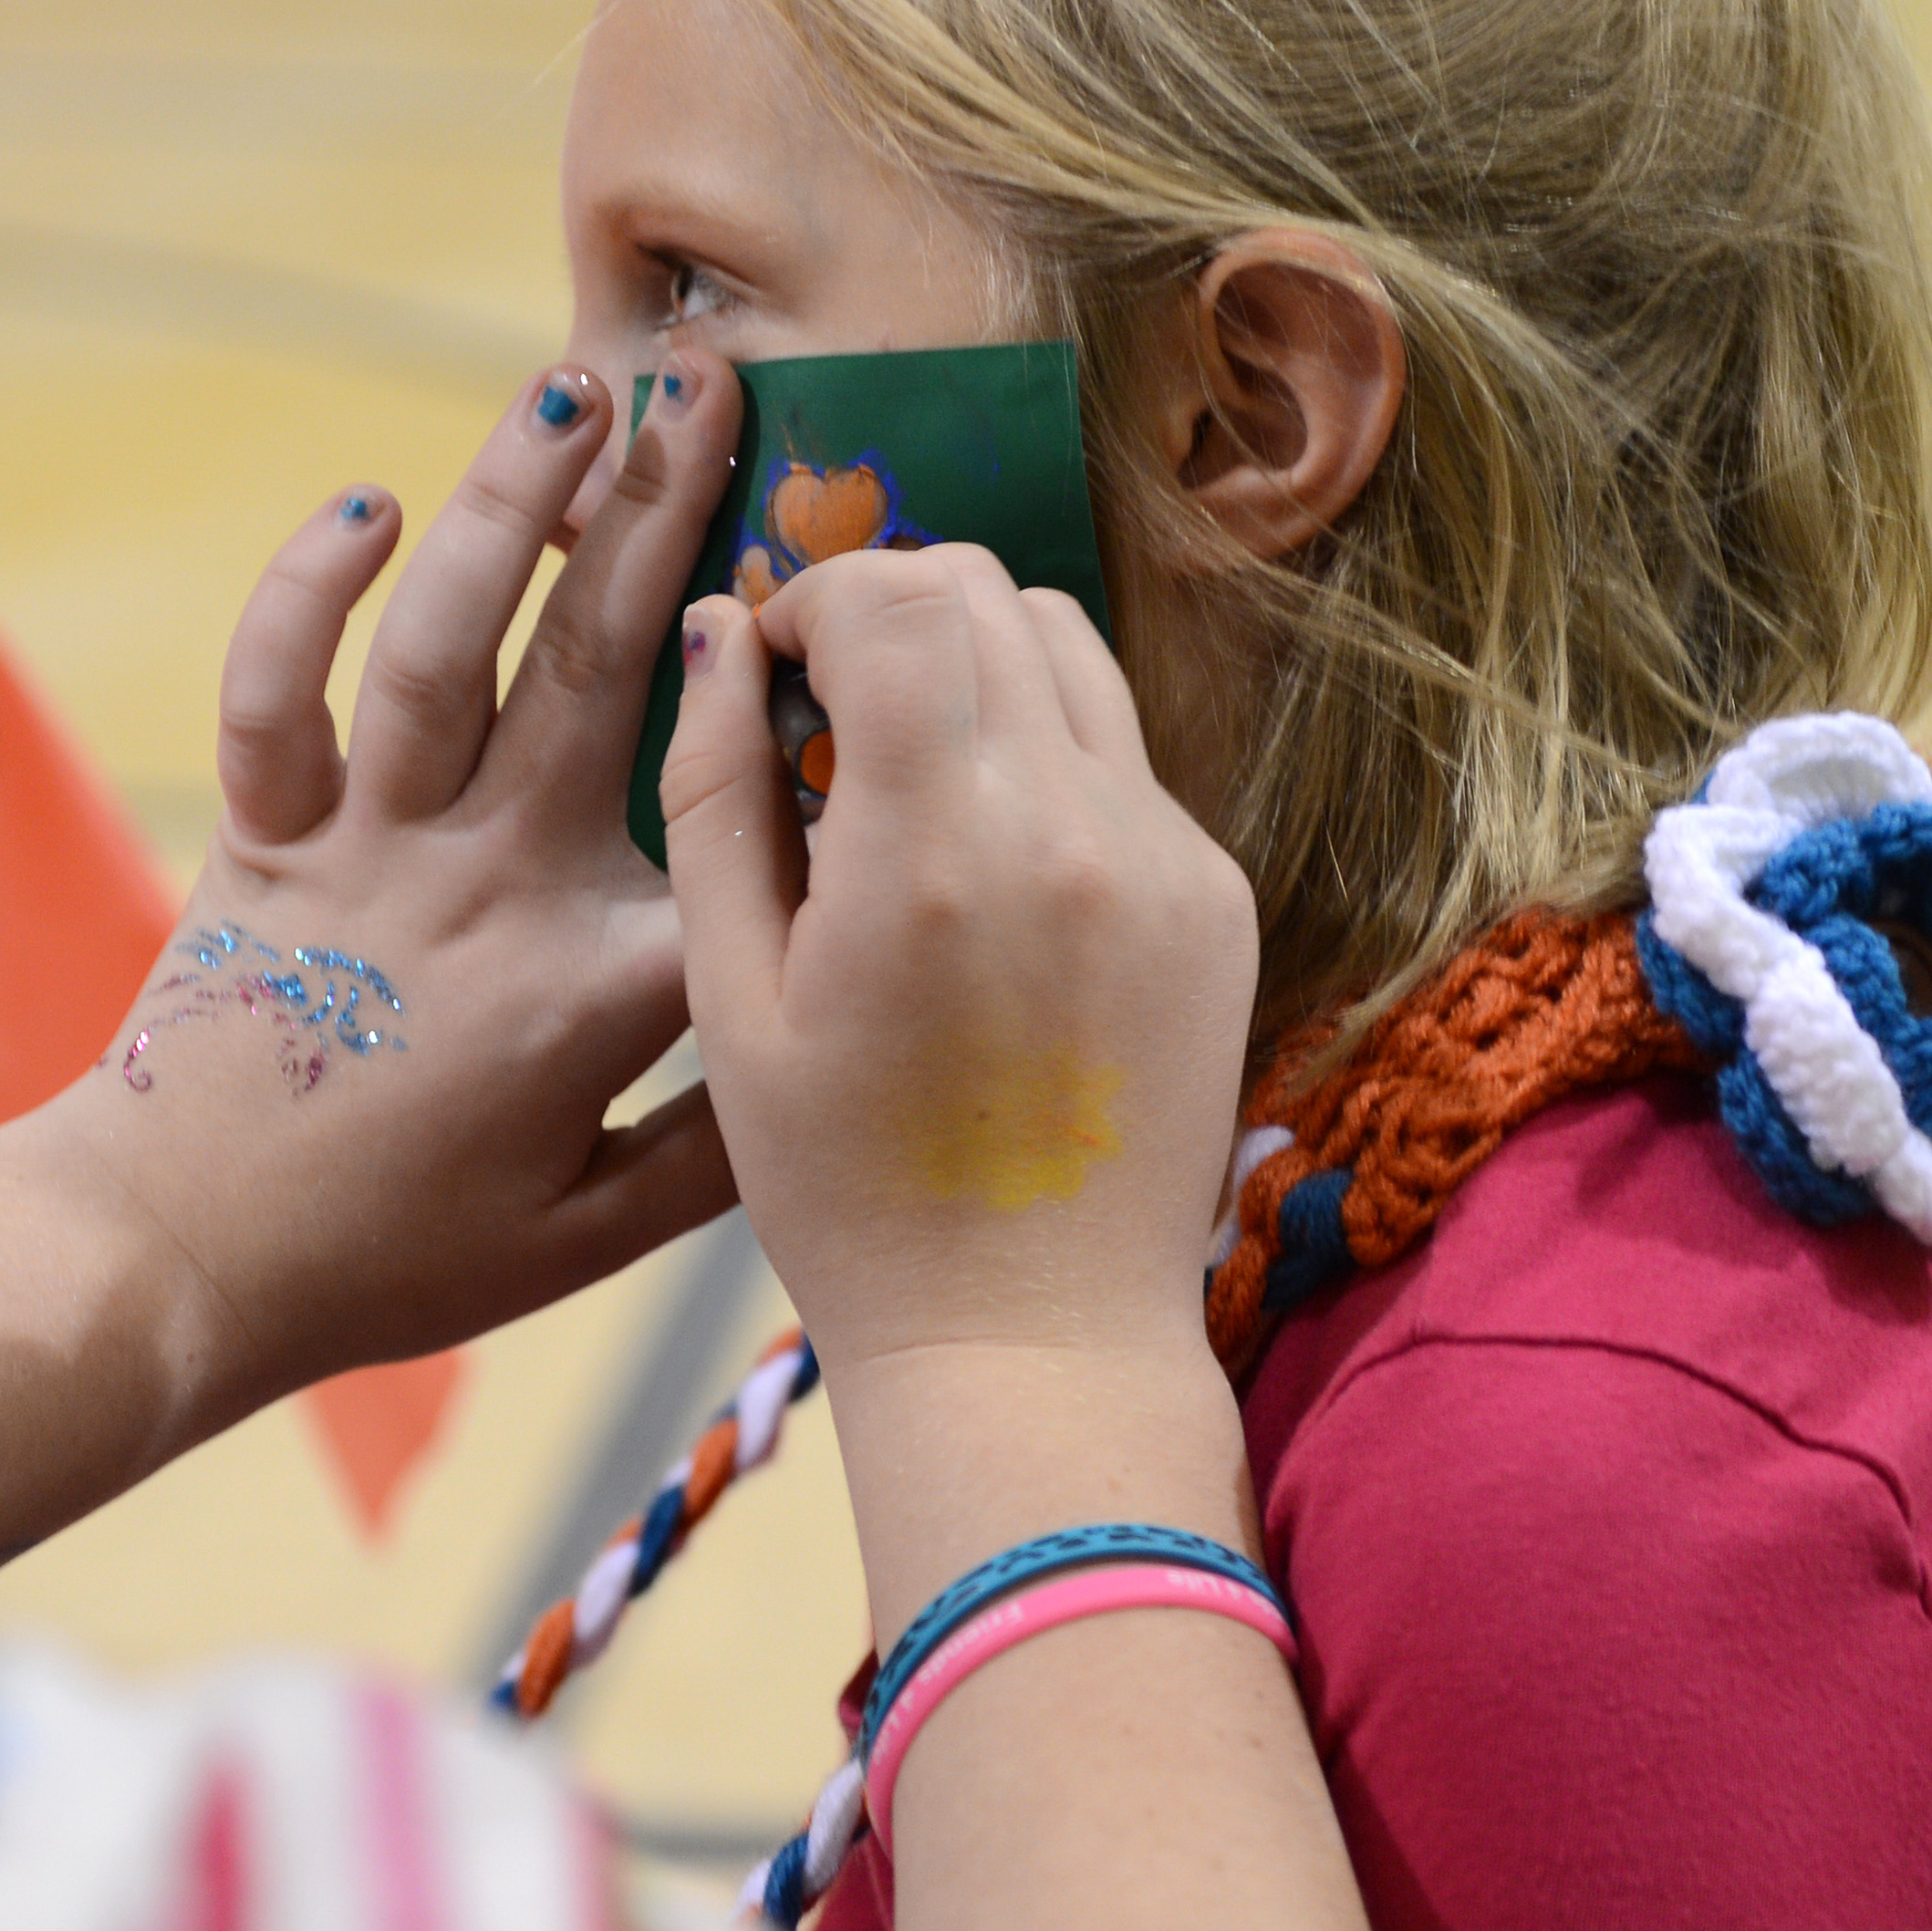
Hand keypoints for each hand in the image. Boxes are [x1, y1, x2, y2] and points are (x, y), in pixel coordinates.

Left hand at [25, 360, 747, 1430]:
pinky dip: (306, 592)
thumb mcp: (592, 1240)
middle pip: (595, 669)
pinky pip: (277, 696)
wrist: (181, 1262)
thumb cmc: (397, 1258)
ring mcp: (369, 853)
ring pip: (444, 649)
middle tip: (721, 381)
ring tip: (570, 388)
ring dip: (507, 505)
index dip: (814, 711)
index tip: (875, 605)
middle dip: (668, 510)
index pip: (741, 822)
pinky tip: (367, 500)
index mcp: (600, 989)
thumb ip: (724, 1149)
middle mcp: (490, 890)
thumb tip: (834, 1047)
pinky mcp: (261, 838)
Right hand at [666, 535, 1256, 1381]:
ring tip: (912, 781)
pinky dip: (1047, 763)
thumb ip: (716, 798)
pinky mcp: (1215, 898)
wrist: (1031, 1339)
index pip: (896, 595)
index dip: (815, 597)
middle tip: (830, 710)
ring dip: (977, 668)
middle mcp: (1069, 827)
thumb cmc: (850, 1194)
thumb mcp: (733, 1003)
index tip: (774, 670)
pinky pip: (1124, 758)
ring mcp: (1164, 858)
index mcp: (932, 850)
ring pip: (1071, 649)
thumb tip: (717, 634)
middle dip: (889, 611)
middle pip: (988, 591)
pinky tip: (991, 877)